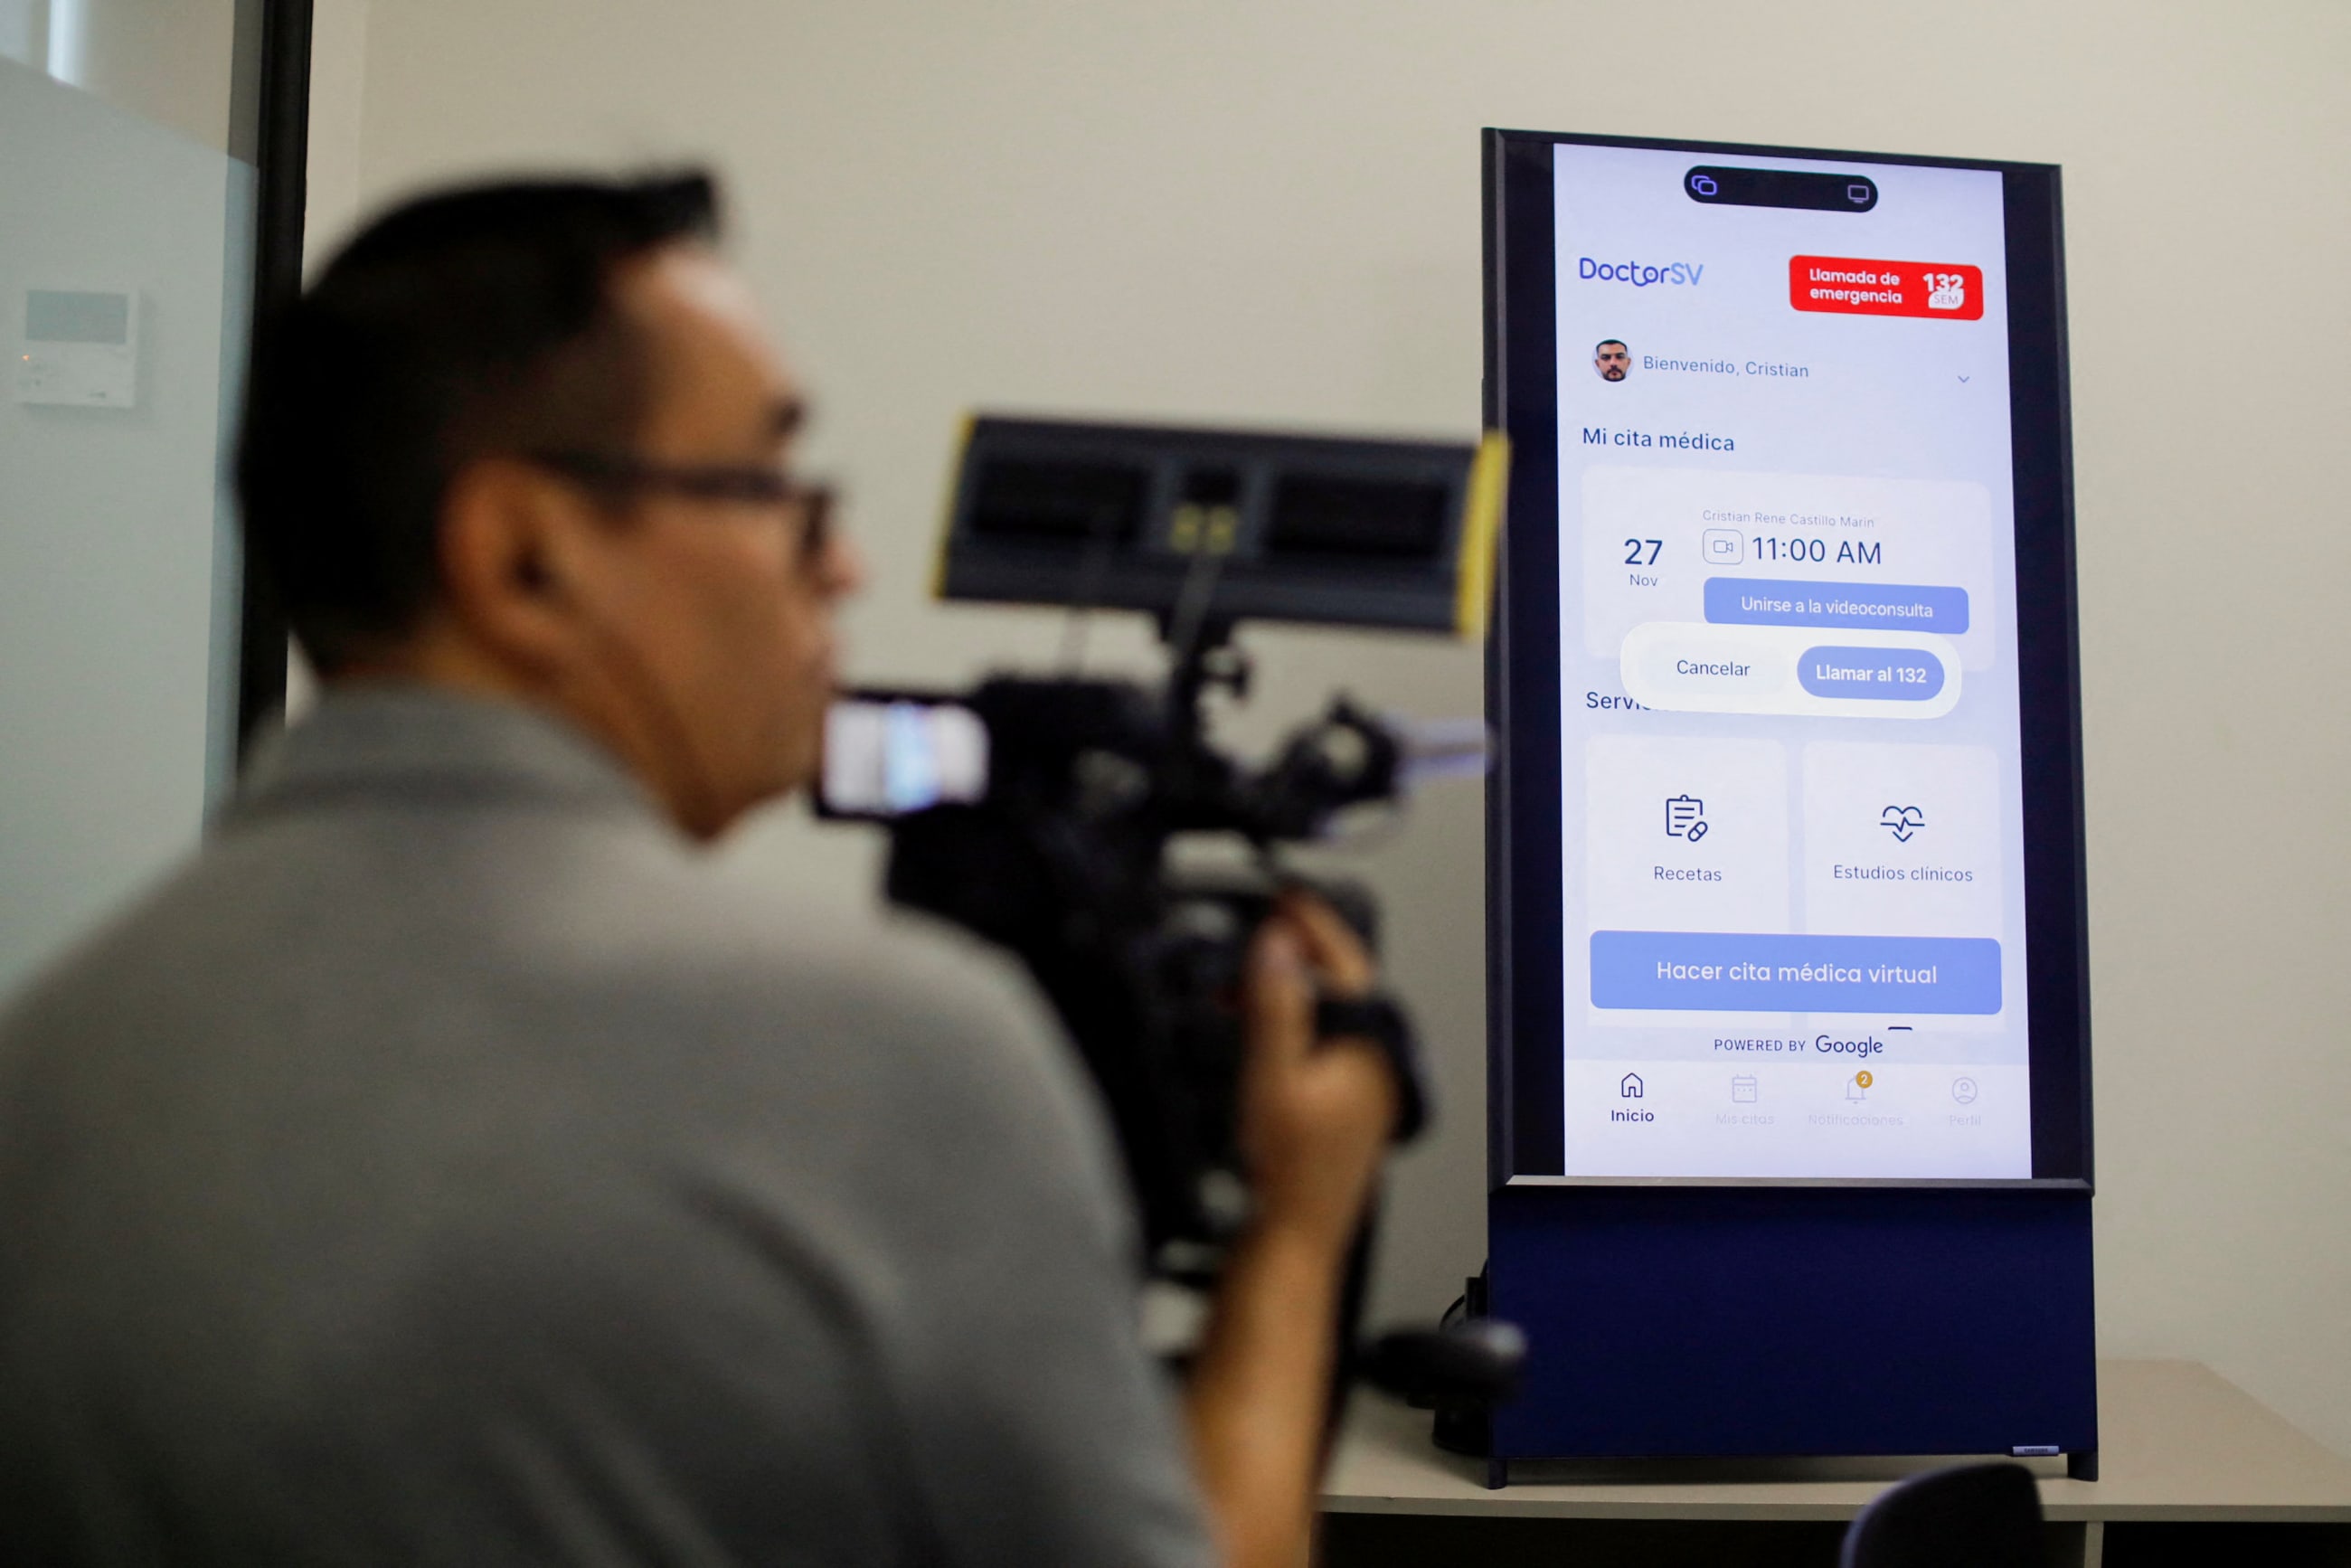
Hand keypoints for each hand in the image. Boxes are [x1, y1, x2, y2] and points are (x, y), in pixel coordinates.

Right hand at [1237, 890, 1399, 1254]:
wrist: (1295, 1235)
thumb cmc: (1288, 1173)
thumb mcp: (1271, 1077)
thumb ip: (1275, 1007)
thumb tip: (1278, 946)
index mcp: (1370, 1048)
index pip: (1347, 963)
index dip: (1312, 922)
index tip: (1284, 894)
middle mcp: (1377, 1062)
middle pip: (1342, 984)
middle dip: (1298, 951)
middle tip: (1259, 925)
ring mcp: (1367, 1084)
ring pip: (1332, 1012)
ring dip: (1290, 989)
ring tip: (1243, 978)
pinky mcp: (1349, 1102)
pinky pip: (1325, 1039)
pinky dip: (1293, 1021)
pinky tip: (1257, 1029)